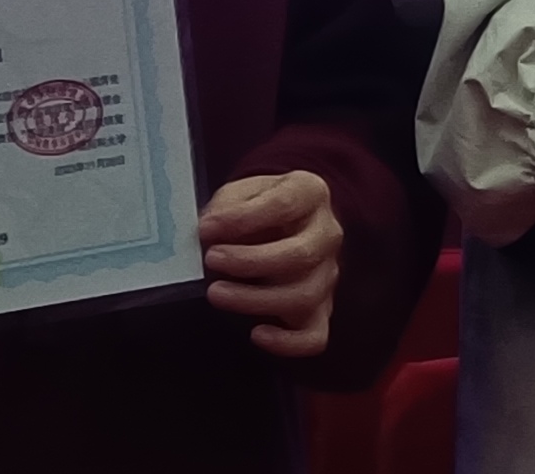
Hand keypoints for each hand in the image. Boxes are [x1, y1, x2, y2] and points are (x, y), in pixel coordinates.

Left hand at [200, 165, 344, 355]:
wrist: (283, 221)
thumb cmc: (258, 206)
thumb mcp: (242, 191)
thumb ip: (227, 207)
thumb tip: (210, 230)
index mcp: (311, 193)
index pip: (284, 206)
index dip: (242, 219)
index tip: (207, 228)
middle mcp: (327, 234)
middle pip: (300, 255)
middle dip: (250, 262)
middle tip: (212, 260)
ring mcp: (328, 275)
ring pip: (304, 296)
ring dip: (256, 300)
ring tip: (217, 293)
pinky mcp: (322, 310)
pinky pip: (315, 336)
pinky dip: (287, 342)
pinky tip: (257, 334)